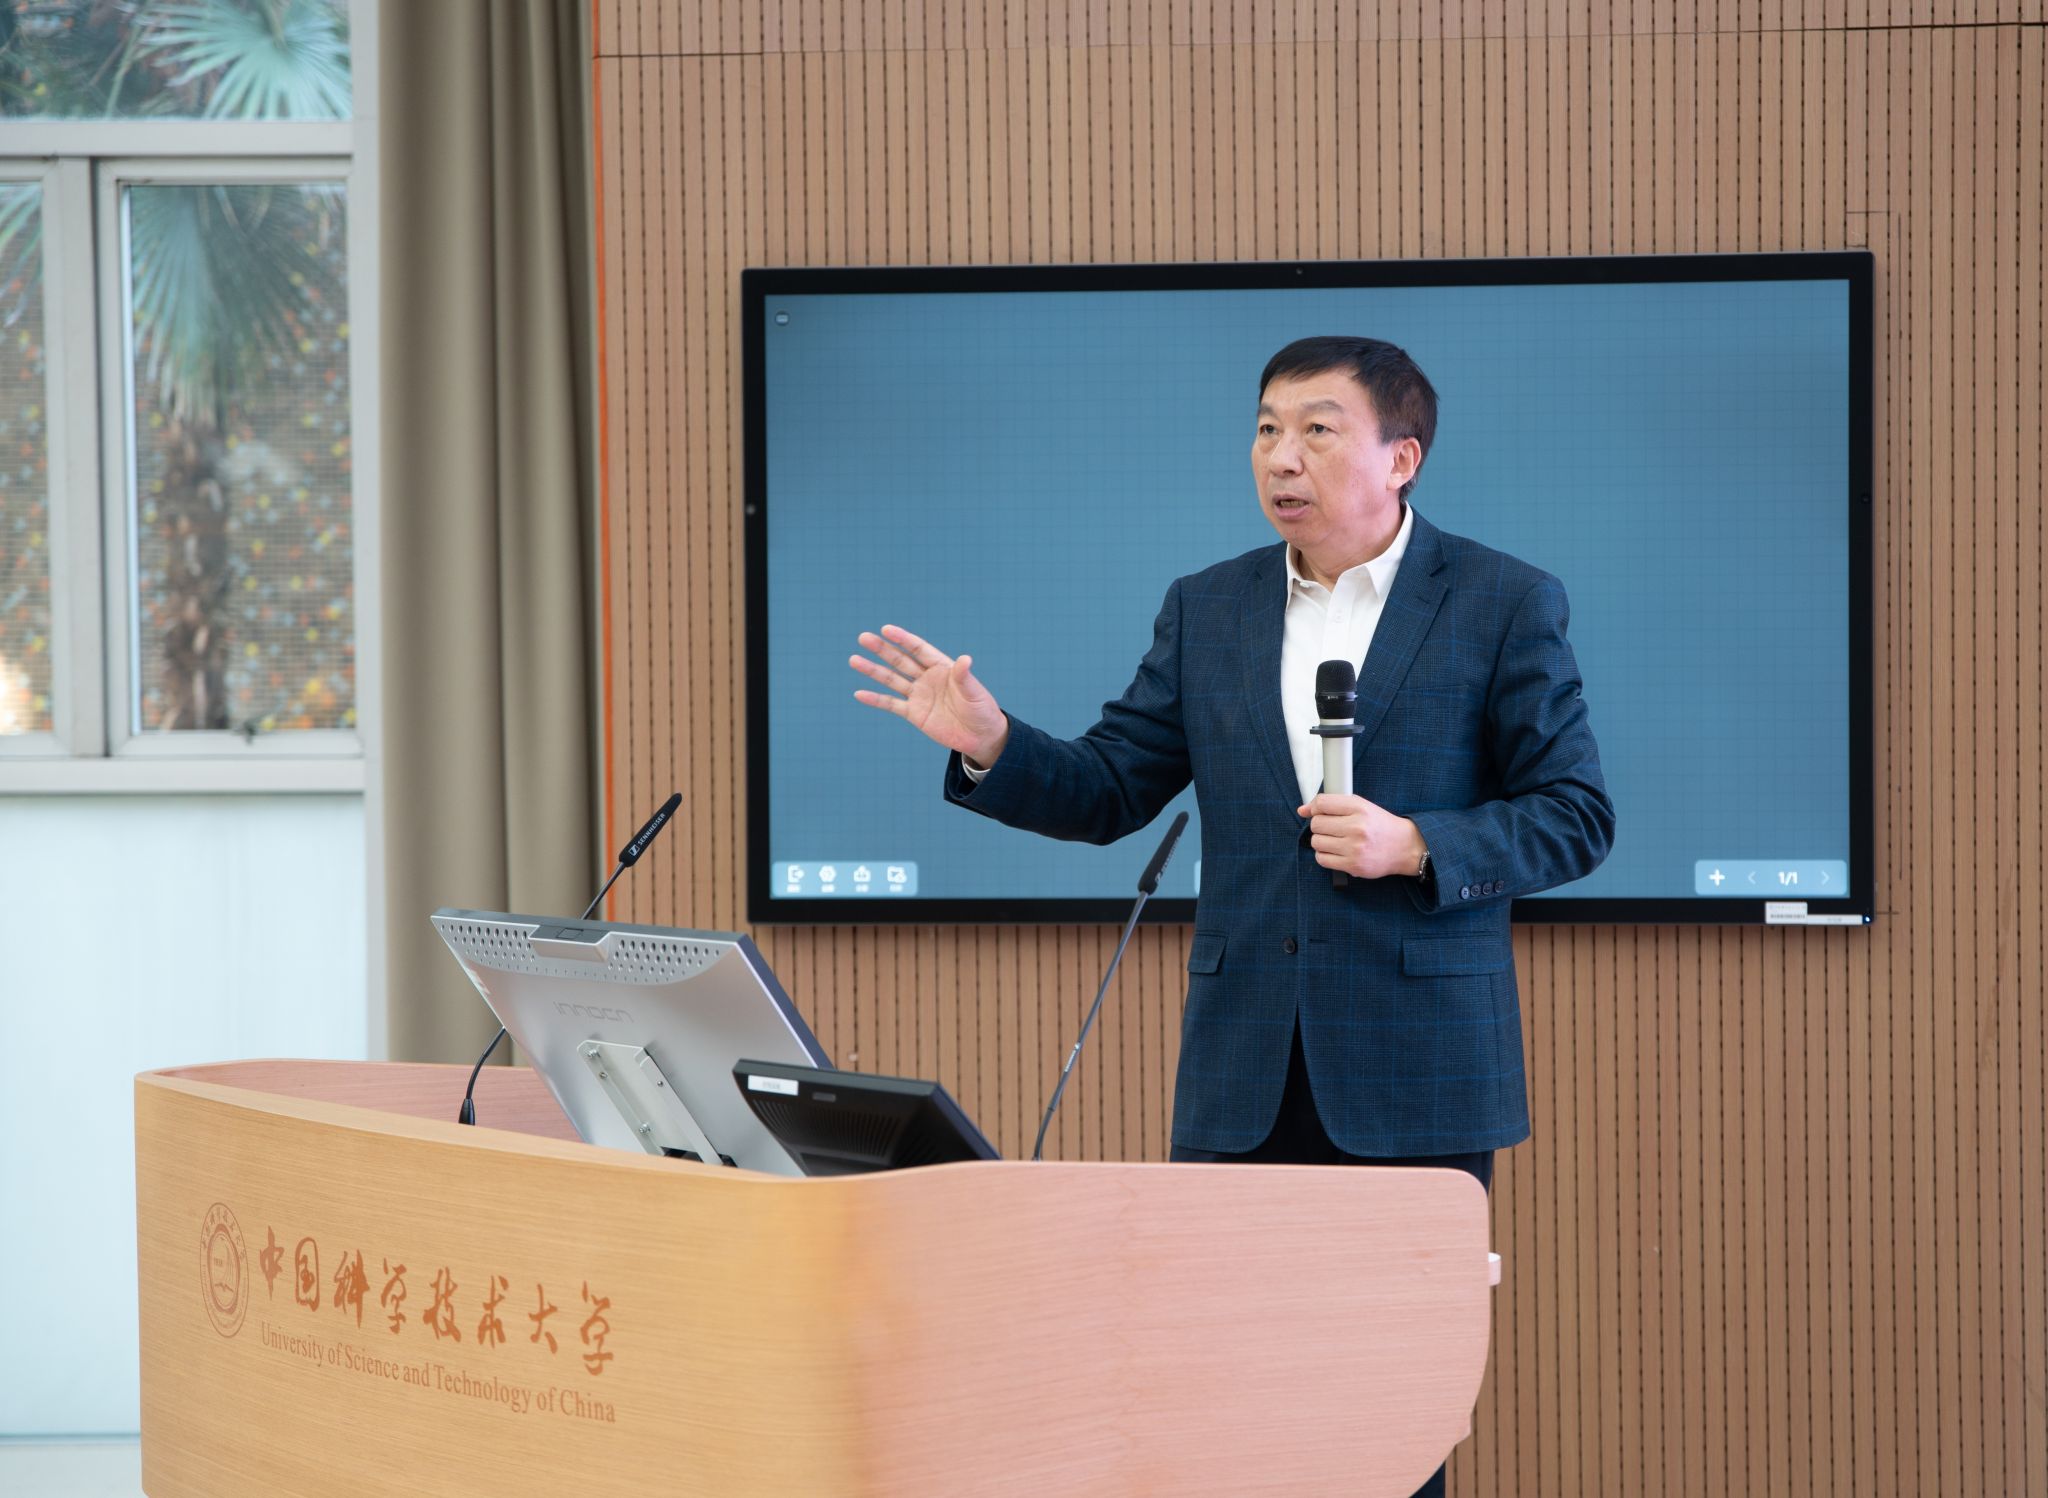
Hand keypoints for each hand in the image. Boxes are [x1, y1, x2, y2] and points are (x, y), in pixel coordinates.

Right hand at [850, 624, 1009, 767]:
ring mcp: (919, 695)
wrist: (980, 737)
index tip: (886, 629)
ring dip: (873, 670)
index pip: (918, 650)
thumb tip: (965, 659)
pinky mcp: (914, 713)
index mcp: (942, 667)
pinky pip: (892, 705)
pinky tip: (859, 694)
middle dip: (882, 649)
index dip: (903, 639)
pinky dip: (876, 700)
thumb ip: (965, 677)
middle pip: (900, 661)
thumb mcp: (975, 693)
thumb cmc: (982, 710)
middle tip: (863, 638)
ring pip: (892, 680)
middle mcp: (927, 678)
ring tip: (854, 660)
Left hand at [1297, 794, 1427, 879]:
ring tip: (1335, 840)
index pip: (1322, 803)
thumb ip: (1332, 804)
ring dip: (1321, 841)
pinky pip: (1322, 859)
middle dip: (1320, 826)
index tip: (1318, 812)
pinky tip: (1336, 852)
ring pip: (1317, 842)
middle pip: (1316, 824)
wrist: (1405, 847)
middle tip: (1332, 828)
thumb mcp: (1361, 806)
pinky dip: (1324, 856)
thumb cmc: (1380, 825)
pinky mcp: (1353, 865)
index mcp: (1359, 808)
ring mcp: (1354, 848)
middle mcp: (1357, 827)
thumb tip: (1302, 810)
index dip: (1315, 808)